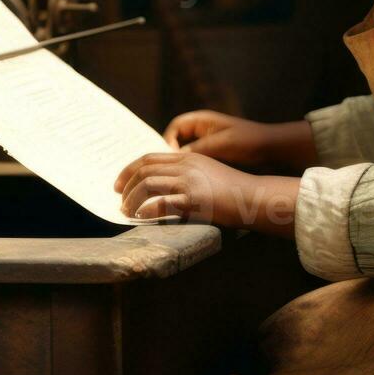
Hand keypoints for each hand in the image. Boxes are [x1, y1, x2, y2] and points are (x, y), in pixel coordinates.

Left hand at [114, 151, 254, 222]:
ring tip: (127, 211)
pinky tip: (140, 217)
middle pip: (144, 169)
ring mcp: (189, 181)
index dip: (130, 169)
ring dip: (132, 199)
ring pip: (147, 184)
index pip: (150, 157)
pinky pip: (161, 203)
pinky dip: (146, 210)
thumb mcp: (207, 171)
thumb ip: (186, 172)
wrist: (254, 197)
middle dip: (126, 184)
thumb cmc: (233, 190)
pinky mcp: (194, 199)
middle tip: (119, 199)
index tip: (119, 183)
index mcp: (188, 157)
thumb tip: (161, 184)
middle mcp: (186, 165)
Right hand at [162, 111, 318, 170]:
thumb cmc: (248, 141)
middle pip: (177, 137)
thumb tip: (176, 157)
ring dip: (181, 159)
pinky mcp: (213, 149)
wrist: (269, 146)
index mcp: (202, 119)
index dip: (169, 140)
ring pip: (185, 148)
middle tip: (172, 168)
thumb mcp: (221, 144)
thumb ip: (198, 149)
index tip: (172, 157)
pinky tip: (192, 176)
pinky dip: (191, 164)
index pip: (175, 126)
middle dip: (172, 151)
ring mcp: (207, 138)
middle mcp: (202, 126)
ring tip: (180, 174)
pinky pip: (195, 155)